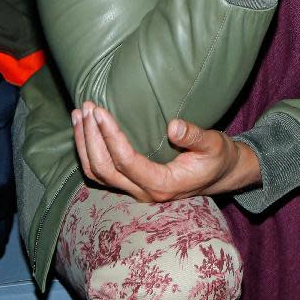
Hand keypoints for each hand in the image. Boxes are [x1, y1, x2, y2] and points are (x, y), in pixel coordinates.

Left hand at [71, 102, 260, 202]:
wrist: (221, 175)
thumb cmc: (218, 157)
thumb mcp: (214, 145)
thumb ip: (195, 136)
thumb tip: (173, 125)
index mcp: (163, 184)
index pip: (126, 161)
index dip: (110, 136)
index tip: (100, 111)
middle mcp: (144, 192)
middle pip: (104, 169)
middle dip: (90, 137)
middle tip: (87, 106)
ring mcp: (135, 191)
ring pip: (97, 174)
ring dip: (84, 144)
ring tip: (79, 115)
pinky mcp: (131, 184)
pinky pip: (101, 173)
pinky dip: (88, 151)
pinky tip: (85, 129)